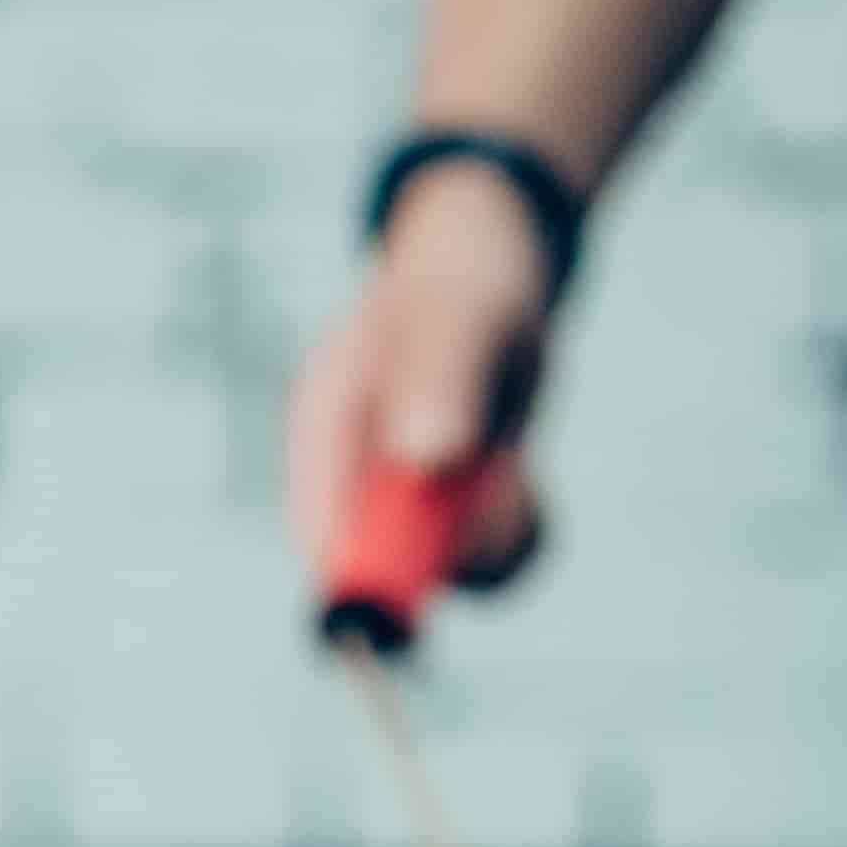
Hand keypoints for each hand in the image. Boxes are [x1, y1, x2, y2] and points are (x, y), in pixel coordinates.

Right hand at [280, 163, 566, 607]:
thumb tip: (427, 455)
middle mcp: (353, 479)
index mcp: (325, 428)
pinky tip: (522, 476)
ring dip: (499, 541)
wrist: (492, 266)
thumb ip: (440, 378)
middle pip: (388, 577)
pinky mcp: (445, 516)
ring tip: (516, 467)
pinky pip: (485, 565)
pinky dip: (520, 536)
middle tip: (509, 486)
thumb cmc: (461, 277)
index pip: (324, 539)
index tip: (441, 569)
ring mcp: (398, 504)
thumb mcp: (459, 315)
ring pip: (446, 580)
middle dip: (459, 551)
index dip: (374, 578)